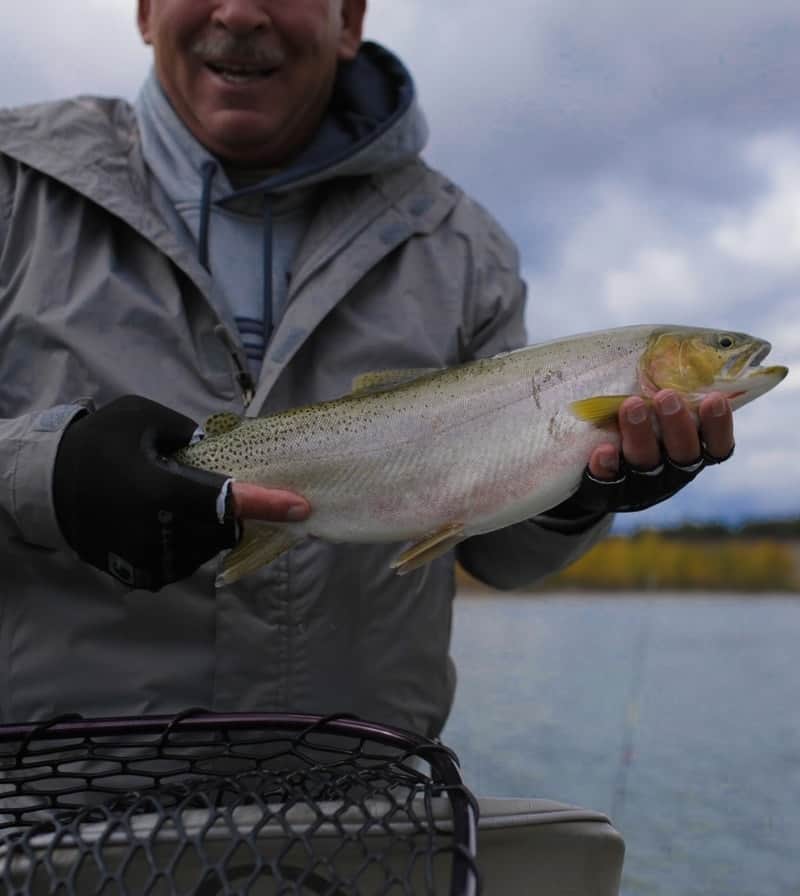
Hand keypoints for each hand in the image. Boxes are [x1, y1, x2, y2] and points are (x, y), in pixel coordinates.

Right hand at [53, 396, 309, 590]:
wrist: (49, 487)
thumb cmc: (99, 445)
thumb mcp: (142, 417)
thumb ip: (188, 432)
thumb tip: (220, 452)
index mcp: (162, 491)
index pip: (226, 502)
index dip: (267, 505)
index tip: (300, 507)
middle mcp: (160, 533)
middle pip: (223, 526)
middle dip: (227, 509)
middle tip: (200, 485)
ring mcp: (152, 561)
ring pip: (207, 545)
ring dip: (206, 525)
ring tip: (171, 500)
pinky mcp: (145, 576)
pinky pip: (187, 560)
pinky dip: (188, 541)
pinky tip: (163, 521)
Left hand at [588, 390, 733, 480]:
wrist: (585, 459)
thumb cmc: (632, 416)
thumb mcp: (653, 399)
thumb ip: (670, 380)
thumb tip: (688, 342)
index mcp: (692, 448)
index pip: (716, 444)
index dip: (719, 425)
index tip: (714, 399)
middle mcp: (671, 469)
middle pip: (683, 453)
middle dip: (677, 425)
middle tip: (667, 396)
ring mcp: (639, 483)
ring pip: (646, 463)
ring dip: (641, 434)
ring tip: (631, 404)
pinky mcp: (606, 491)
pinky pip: (607, 483)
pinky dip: (607, 466)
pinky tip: (604, 450)